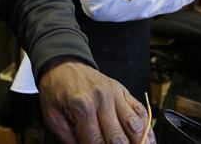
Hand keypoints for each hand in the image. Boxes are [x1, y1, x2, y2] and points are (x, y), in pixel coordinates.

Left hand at [38, 58, 154, 143]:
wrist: (63, 65)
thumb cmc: (57, 91)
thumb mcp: (53, 117)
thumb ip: (69, 139)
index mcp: (82, 106)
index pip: (96, 142)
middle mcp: (102, 99)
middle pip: (118, 138)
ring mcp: (116, 94)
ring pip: (135, 126)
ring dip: (138, 142)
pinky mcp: (124, 92)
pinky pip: (141, 111)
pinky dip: (147, 129)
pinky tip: (147, 140)